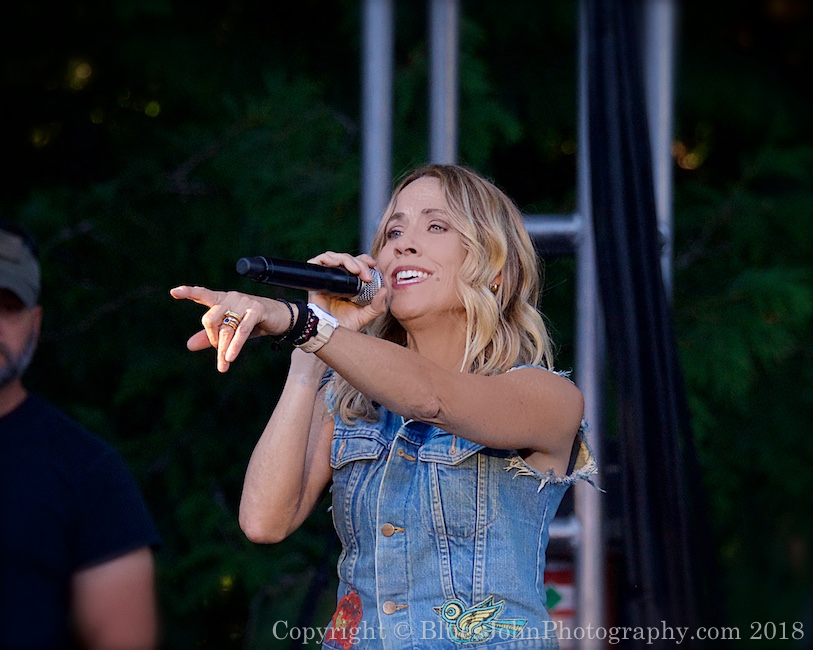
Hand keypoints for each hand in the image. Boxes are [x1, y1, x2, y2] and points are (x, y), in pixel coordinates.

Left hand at [170, 286, 289, 372]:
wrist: (280, 318)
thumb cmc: (252, 322)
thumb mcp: (230, 330)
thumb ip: (209, 336)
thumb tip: (189, 346)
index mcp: (221, 300)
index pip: (202, 294)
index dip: (189, 292)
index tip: (174, 292)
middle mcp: (230, 298)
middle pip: (210, 319)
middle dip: (212, 340)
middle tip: (219, 353)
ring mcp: (244, 302)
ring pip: (226, 328)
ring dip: (224, 349)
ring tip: (223, 366)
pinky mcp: (256, 309)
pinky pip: (242, 330)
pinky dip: (235, 345)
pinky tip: (230, 356)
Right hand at [305, 251, 387, 330]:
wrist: (329, 335)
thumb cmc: (344, 326)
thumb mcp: (366, 316)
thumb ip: (377, 306)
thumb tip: (384, 290)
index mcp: (350, 284)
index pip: (356, 262)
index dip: (365, 260)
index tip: (374, 265)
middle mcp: (338, 279)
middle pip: (347, 258)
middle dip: (359, 263)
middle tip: (366, 276)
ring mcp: (326, 280)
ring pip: (334, 257)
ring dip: (346, 259)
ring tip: (355, 270)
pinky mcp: (315, 282)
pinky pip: (317, 262)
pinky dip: (326, 258)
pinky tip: (334, 263)